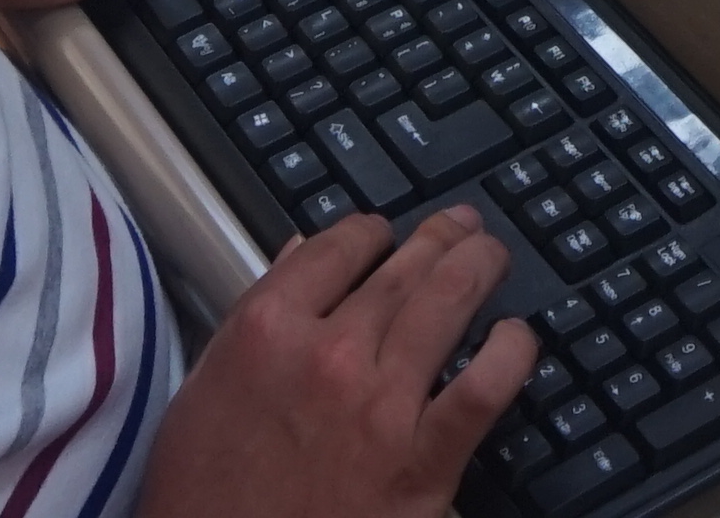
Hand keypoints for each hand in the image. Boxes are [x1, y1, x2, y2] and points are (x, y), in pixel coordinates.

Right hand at [142, 207, 534, 517]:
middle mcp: (328, 353)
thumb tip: (297, 257)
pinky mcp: (422, 461)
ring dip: (478, 267)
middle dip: (439, 238)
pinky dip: (509, 353)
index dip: (369, 232)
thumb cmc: (204, 494)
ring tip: (491, 256)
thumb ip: (254, 319)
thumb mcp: (203, 391)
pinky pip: (483, 388)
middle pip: (400, 268)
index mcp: (266, 330)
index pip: (335, 248)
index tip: (383, 234)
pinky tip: (515, 338)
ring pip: (446, 304)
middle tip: (462, 228)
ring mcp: (380, 404)